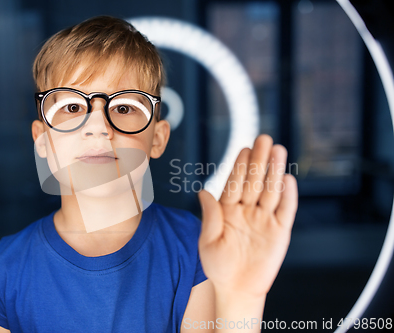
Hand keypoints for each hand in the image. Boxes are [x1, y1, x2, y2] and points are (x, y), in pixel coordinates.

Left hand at [198, 134, 297, 297]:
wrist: (236, 289)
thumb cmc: (218, 266)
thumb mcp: (208, 240)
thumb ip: (210, 215)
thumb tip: (203, 191)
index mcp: (228, 210)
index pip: (235, 183)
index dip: (240, 166)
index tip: (244, 148)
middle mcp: (247, 211)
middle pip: (255, 182)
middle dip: (259, 161)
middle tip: (264, 138)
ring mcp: (264, 220)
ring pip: (271, 191)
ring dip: (274, 172)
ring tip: (278, 151)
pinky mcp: (280, 232)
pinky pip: (285, 211)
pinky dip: (287, 196)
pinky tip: (287, 179)